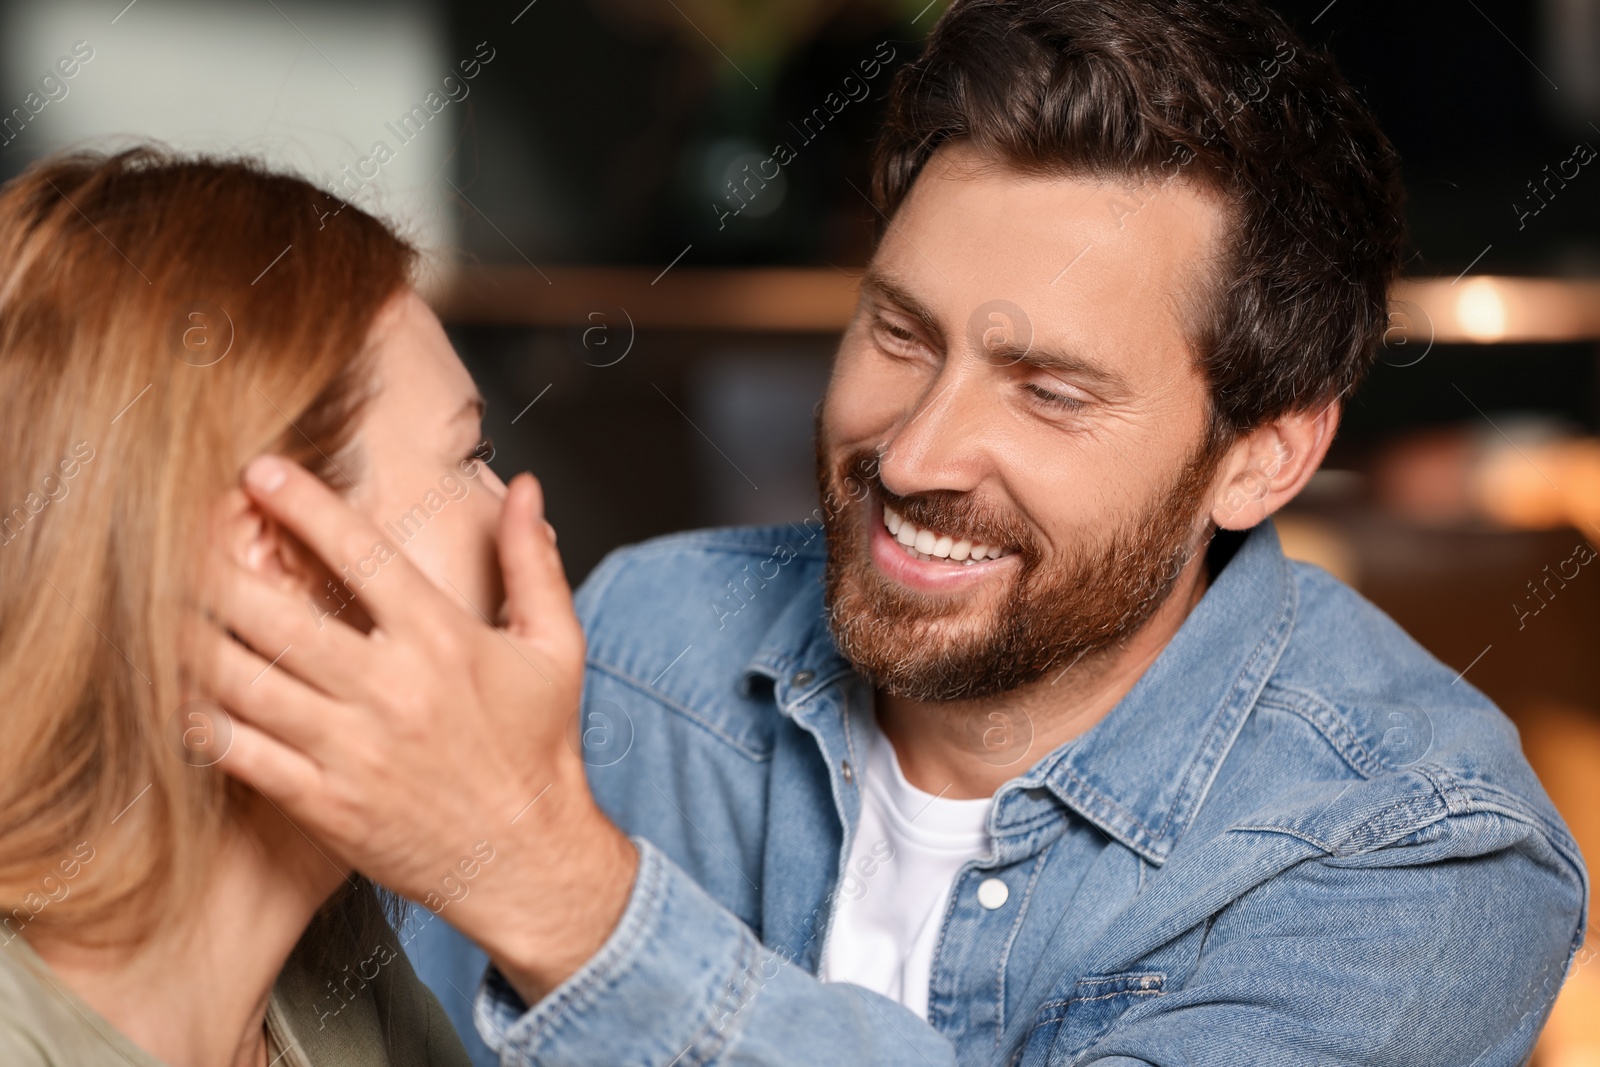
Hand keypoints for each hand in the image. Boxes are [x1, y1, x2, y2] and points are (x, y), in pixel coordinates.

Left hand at [191, 455, 637, 1000]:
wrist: (527, 859)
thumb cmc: (540, 749)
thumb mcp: (556, 646)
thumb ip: (533, 563)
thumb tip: (529, 488)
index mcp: (443, 641)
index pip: (360, 554)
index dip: (303, 504)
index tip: (259, 471)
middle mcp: (391, 690)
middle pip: (278, 614)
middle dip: (220, 567)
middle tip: (182, 536)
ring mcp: (352, 750)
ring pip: (244, 680)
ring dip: (194, 637)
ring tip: (163, 604)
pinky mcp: (324, 803)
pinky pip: (240, 752)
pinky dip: (199, 718)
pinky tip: (177, 690)